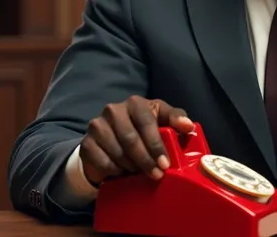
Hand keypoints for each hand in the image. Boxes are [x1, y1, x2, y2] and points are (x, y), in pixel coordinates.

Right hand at [80, 95, 194, 185]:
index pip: (147, 122)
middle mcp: (114, 110)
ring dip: (131, 166)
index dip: (157, 144)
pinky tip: (122, 171)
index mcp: (136, 103)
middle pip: (131, 139)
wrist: (112, 141)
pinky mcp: (87, 142)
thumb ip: (176, 120)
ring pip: (117, 152)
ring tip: (140, 172)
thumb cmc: (143, 129)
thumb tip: (189, 126)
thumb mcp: (162, 121)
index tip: (165, 163)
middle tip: (156, 174)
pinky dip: (115, 170)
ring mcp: (97, 125)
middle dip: (146, 160)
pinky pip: (102, 161)